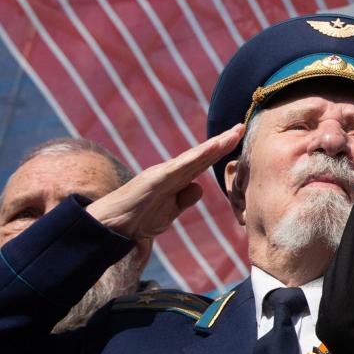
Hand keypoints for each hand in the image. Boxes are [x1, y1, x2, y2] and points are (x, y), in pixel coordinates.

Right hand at [87, 125, 244, 239]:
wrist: (112, 227)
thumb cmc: (139, 219)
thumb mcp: (169, 212)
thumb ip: (184, 200)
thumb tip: (199, 187)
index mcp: (176, 179)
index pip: (203, 163)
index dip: (221, 151)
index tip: (238, 139)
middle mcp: (171, 172)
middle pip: (202, 155)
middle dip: (223, 142)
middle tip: (242, 127)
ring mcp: (163, 173)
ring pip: (193, 157)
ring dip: (213, 146)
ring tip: (232, 135)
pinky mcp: (155, 179)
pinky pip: (179, 167)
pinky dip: (195, 158)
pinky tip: (210, 150)